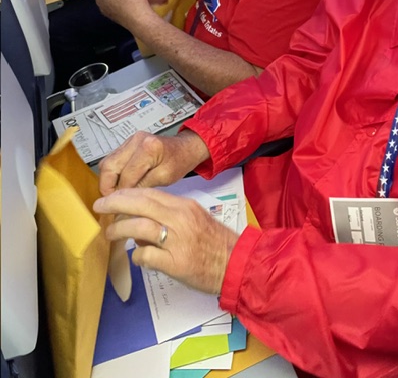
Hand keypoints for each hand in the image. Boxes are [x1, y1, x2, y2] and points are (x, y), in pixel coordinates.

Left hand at [93, 187, 238, 293]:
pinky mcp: (176, 263)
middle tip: (100, 207)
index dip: (126, 194)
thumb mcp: (195, 219)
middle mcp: (180, 219)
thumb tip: (142, 221)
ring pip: (139, 228)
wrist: (237, 263)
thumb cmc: (215, 242)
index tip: (111, 196)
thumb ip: (170, 216)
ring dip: (119, 230)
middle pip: (140, 204)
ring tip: (111, 234)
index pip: (149, 193)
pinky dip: (137, 255)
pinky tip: (137, 258)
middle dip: (115, 204)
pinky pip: (147, 255)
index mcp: (184, 206)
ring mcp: (178, 241)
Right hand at [98, 131, 204, 195]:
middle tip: (111, 201)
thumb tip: (124, 199)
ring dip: (108, 179)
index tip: (119, 206)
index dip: (121, 193)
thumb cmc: (179, 161)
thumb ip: (143, 186)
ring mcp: (130, 140)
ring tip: (115, 194)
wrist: (185, 148)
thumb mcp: (165, 177)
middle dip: (107, 186)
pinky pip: (113, 159)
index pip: (126, 176)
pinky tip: (119, 183)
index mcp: (148, 148)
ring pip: (107, 162)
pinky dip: (113, 172)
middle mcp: (136, 141)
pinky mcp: (128, 143)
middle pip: (109, 165)